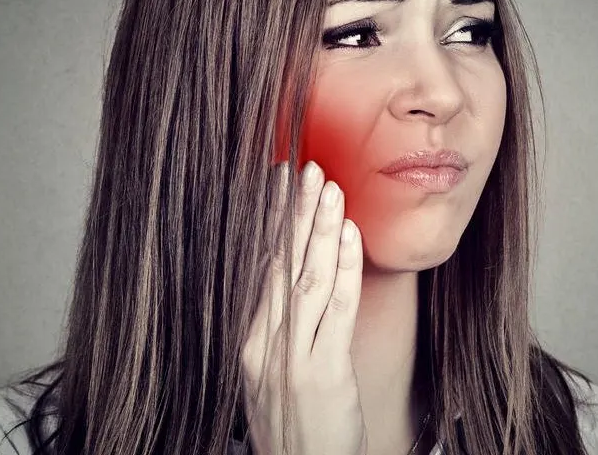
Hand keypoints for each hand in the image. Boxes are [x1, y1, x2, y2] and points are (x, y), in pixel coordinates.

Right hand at [240, 161, 366, 454]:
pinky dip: (343, 268)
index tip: (279, 185)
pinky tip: (349, 235)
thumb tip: (293, 278)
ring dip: (319, 229)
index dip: (270, 224)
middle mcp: (263, 346)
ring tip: (329, 188)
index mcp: (249, 343)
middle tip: (305, 169)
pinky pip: (335, 310)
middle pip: (279, 266)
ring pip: (306, 279)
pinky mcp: (323, 372)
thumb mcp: (274, 377)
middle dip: (294, 214)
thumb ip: (281, 331)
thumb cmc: (295, 428)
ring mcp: (291, 359)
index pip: (260, 269)